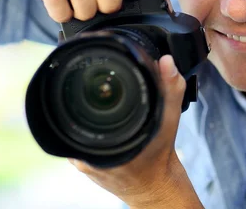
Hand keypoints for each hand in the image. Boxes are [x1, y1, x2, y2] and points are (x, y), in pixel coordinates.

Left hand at [69, 55, 201, 208]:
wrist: (154, 185)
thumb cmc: (161, 153)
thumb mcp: (170, 118)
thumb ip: (171, 88)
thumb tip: (166, 61)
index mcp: (108, 144)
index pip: (82, 110)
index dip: (84, 90)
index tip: (91, 78)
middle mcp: (88, 154)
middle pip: (75, 115)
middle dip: (83, 98)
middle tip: (94, 84)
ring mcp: (81, 161)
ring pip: (74, 127)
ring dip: (82, 113)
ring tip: (94, 101)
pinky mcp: (81, 164)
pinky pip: (77, 138)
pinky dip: (85, 126)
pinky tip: (96, 121)